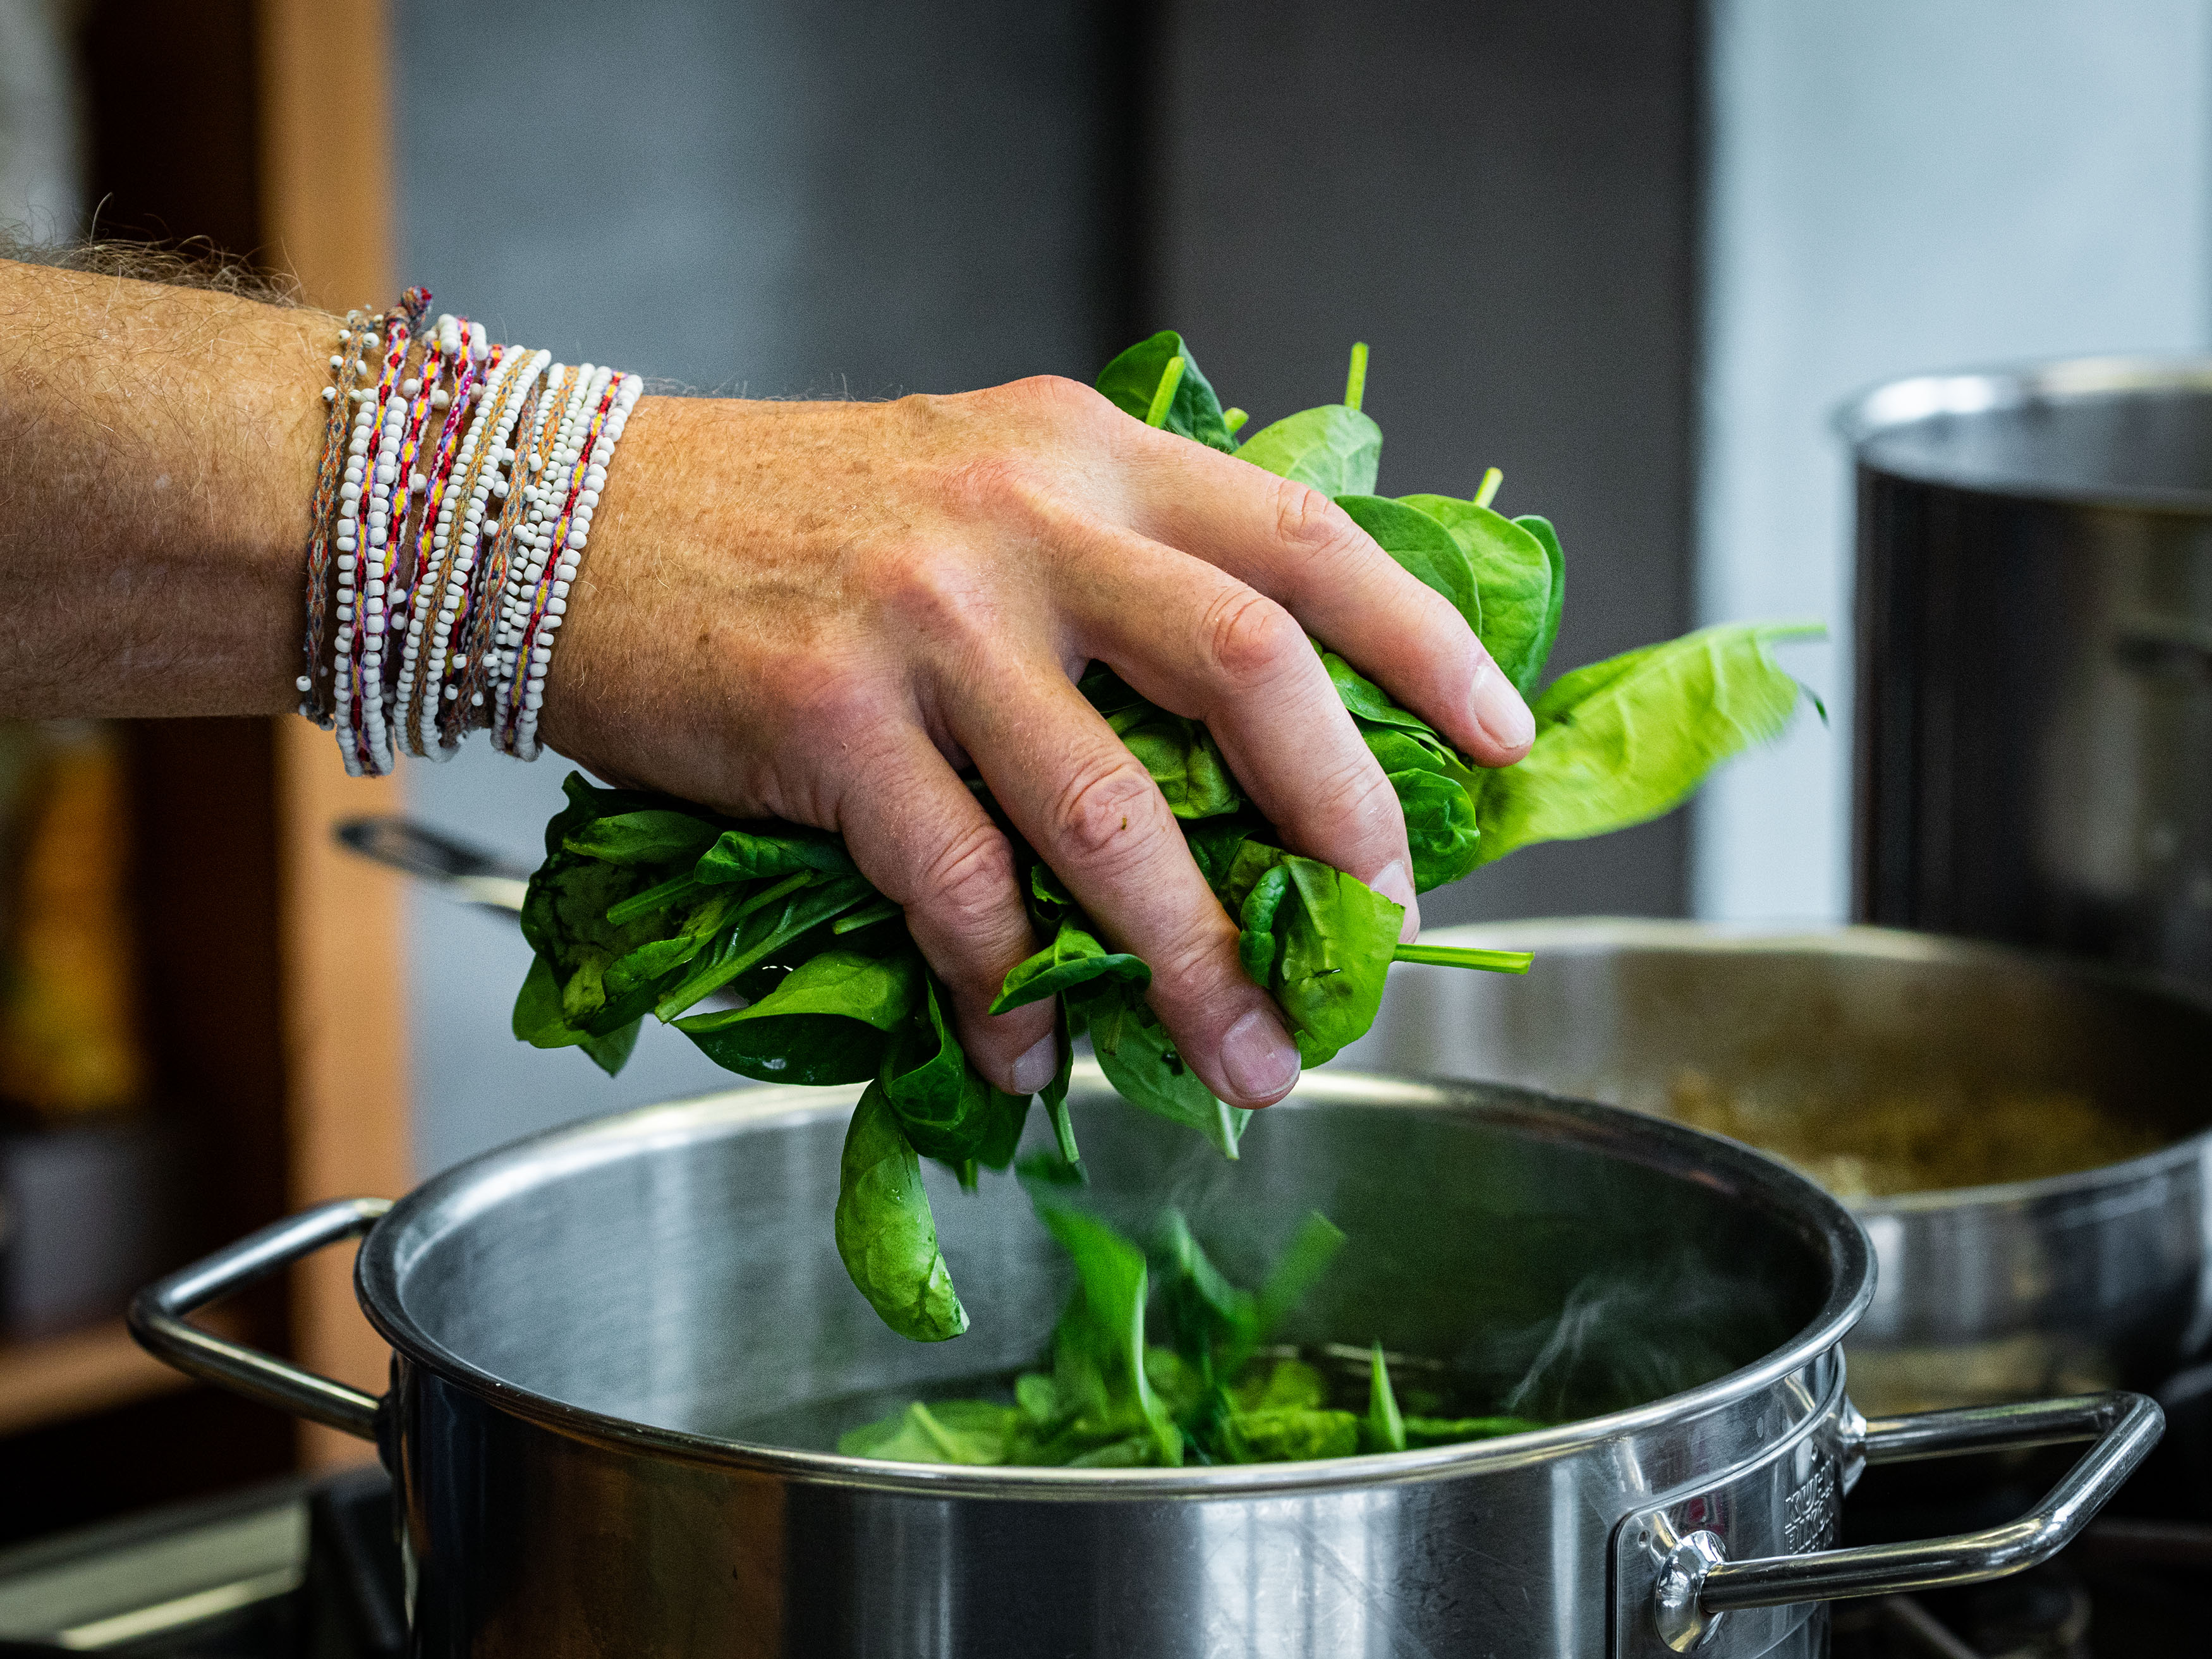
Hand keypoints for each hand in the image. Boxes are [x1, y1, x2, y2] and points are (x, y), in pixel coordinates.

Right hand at [543, 378, 1534, 1107]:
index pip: (1303, 539)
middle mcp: (1027, 513)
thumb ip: (1105, 571)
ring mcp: (925, 613)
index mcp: (1088, 455)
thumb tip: (1241, 748)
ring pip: (1109, 808)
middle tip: (1373, 938)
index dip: (1422, 646)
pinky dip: (1011, 988)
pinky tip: (1034, 1047)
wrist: (574, 520)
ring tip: (1241, 1056)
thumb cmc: (794, 524)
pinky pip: (957, 889)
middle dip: (1336, 821)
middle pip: (1247, 667)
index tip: (1495, 744)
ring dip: (1191, 956)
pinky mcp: (825, 715)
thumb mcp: (979, 486)